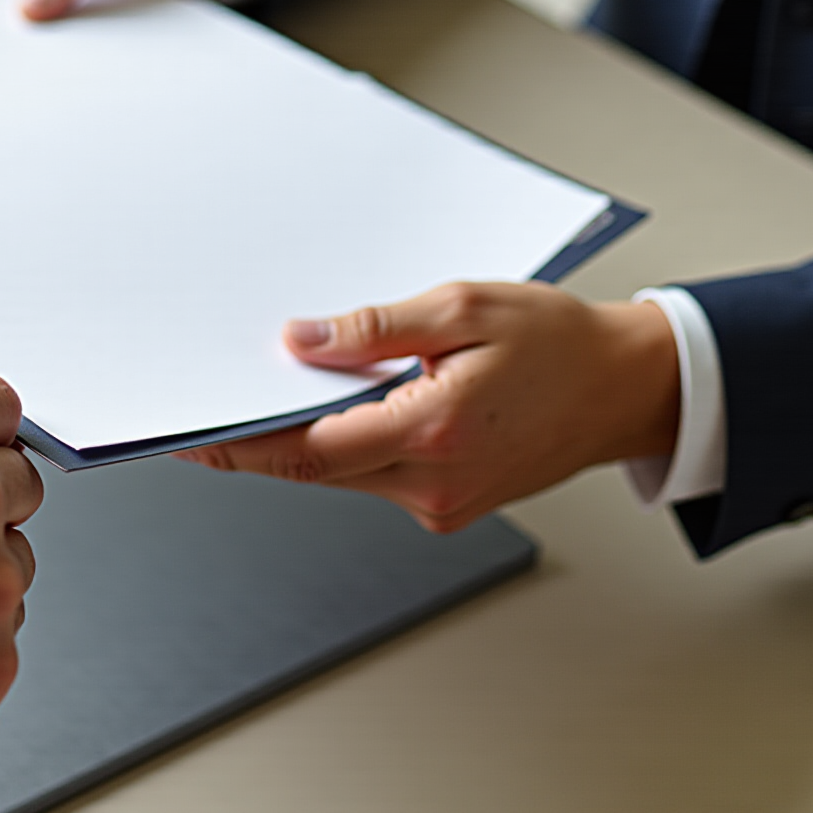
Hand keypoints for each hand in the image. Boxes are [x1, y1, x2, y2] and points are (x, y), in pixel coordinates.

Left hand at [180, 283, 679, 531]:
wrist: (624, 388)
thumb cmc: (557, 342)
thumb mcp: (464, 307)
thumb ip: (376, 328)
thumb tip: (300, 343)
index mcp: (435, 429)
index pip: (308, 450)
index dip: (238, 445)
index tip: (188, 435)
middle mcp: (433, 483)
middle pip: (314, 469)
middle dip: (253, 443)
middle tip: (200, 411)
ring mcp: (440, 502)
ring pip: (340, 476)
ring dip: (300, 442)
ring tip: (266, 397)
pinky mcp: (447, 505)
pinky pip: (372, 476)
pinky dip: (343, 446)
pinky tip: (335, 411)